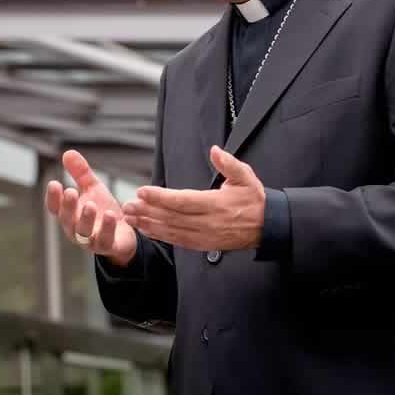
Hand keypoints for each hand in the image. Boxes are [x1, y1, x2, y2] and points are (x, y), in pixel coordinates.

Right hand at [45, 150, 137, 266]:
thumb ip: (80, 173)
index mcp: (69, 215)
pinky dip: (107, 229)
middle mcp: (75, 229)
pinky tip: (111, 215)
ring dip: (86, 219)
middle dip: (68, 206)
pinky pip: (105, 240)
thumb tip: (67, 152)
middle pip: (67, 220)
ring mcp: (90, 240)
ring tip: (91, 205)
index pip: (55, 208)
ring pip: (83, 232)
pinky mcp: (107, 246)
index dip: (53, 197)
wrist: (124, 234)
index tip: (54, 183)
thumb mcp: (92, 189)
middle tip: (71, 192)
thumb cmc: (103, 211)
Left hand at [121, 146, 265, 251]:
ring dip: (148, 224)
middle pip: (172, 217)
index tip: (142, 191)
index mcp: (216, 204)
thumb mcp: (246, 177)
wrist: (268, 227)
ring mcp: (204, 236)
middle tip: (127, 205)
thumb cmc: (254, 199)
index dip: (160, 197)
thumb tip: (215, 150)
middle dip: (147, 211)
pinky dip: (160, 236)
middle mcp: (208, 222)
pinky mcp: (203, 244)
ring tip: (129, 218)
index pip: (183, 201)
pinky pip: (177, 241)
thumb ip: (229, 163)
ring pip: (171, 231)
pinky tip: (146, 230)